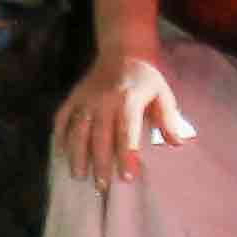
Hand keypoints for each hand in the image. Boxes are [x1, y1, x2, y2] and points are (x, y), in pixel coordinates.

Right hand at [56, 47, 193, 189]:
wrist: (123, 51)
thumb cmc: (146, 79)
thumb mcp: (163, 94)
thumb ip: (169, 119)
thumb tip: (177, 143)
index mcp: (128, 100)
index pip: (126, 132)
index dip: (126, 155)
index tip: (127, 177)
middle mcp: (104, 100)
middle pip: (100, 136)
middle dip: (100, 162)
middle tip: (102, 186)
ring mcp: (86, 99)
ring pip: (78, 130)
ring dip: (77, 154)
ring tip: (79, 175)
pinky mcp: (74, 97)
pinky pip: (63, 117)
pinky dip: (59, 135)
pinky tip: (60, 154)